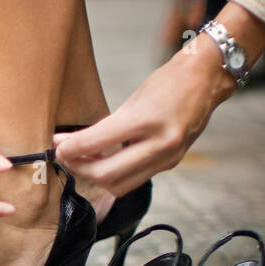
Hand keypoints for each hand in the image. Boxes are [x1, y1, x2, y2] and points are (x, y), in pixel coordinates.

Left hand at [52, 42, 233, 195]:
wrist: (207, 79)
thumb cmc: (168, 82)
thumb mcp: (133, 99)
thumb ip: (103, 127)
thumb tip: (69, 144)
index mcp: (147, 120)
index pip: (96, 143)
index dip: (70, 149)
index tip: (57, 146)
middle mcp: (160, 144)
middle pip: (105, 175)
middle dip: (79, 169)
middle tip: (66, 157)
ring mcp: (167, 158)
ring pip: (119, 186)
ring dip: (96, 177)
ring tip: (84, 160)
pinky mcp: (170, 164)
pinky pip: (134, 180)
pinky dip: (114, 175)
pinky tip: (105, 160)